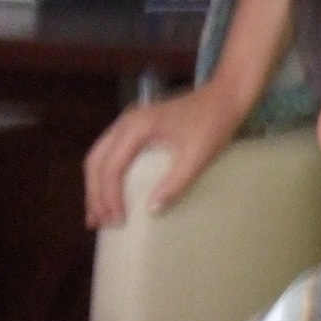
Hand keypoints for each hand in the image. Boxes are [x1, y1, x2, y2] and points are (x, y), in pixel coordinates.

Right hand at [82, 85, 245, 226]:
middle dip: (95, 194)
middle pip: (96, 161)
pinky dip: (105, 174)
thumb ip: (175, 183)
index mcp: (136, 127)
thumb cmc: (213, 124)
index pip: (111, 167)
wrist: (224, 97)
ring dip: (96, 185)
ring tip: (98, 214)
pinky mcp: (137, 126)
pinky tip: (110, 191)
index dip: (110, 196)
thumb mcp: (198, 156)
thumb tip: (151, 211)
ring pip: (99, 156)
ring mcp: (129, 122)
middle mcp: (126, 122)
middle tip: (100, 223)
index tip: (117, 221)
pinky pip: (111, 152)